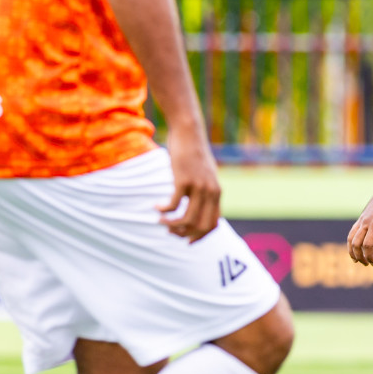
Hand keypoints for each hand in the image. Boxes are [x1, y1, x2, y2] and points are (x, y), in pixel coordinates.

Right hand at [157, 124, 221, 241]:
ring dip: (171, 225)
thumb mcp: (205, 174)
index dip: (199, 237)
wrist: (189, 133)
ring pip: (187, 220)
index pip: (213, 225)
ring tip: (161, 221)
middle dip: (184, 234)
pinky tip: (156, 206)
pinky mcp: (184, 180)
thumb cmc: (194, 154)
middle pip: (200, 227)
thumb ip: (205, 190)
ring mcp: (198, 187)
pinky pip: (173, 205)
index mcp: (217, 193)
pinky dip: (163, 210)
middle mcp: (211, 192)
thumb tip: (198, 206)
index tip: (186, 240)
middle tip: (170, 230)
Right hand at [348, 187, 372, 265]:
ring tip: (356, 260)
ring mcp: (361, 220)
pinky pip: (351, 232)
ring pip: (350, 238)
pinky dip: (350, 242)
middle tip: (367, 264)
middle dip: (359, 256)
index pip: (367, 245)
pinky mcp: (360, 219)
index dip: (369, 256)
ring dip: (351, 251)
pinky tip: (354, 248)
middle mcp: (365, 223)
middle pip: (356, 244)